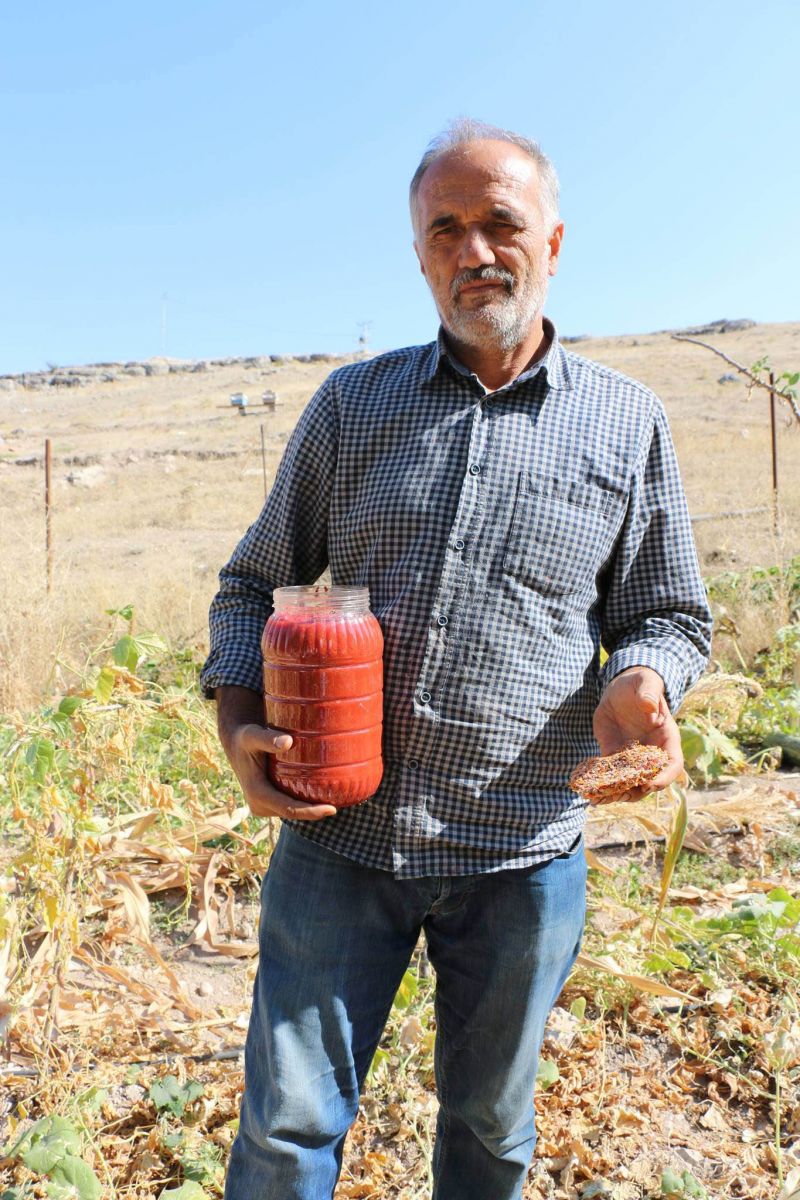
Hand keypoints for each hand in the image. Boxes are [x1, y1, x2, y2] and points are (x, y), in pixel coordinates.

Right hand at [216, 686, 336, 820]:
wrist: (237, 744)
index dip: (311, 812)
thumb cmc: (246, 738)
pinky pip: (290, 806)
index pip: (289, 809)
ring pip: (292, 811)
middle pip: (293, 813)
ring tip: (337, 800)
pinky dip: (305, 802)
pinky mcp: (269, 803)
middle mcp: (259, 805)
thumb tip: (287, 742)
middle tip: (343, 803)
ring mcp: (264, 806)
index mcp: (257, 794)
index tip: (332, 809)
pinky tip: (324, 795)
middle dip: (315, 812)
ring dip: (311, 808)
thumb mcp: (253, 735)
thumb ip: (268, 738)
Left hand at [593, 667, 684, 802]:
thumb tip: (648, 707)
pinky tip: (589, 794)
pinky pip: (611, 775)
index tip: (649, 784)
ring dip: (617, 794)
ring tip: (599, 800)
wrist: (621, 688)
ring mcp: (633, 756)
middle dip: (637, 791)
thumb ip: (648, 693)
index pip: (673, 764)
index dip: (664, 777)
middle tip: (620, 795)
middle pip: (651, 780)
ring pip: (630, 782)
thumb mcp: (645, 683)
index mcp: (666, 738)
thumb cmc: (639, 683)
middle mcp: (652, 751)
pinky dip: (602, 786)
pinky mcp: (614, 754)